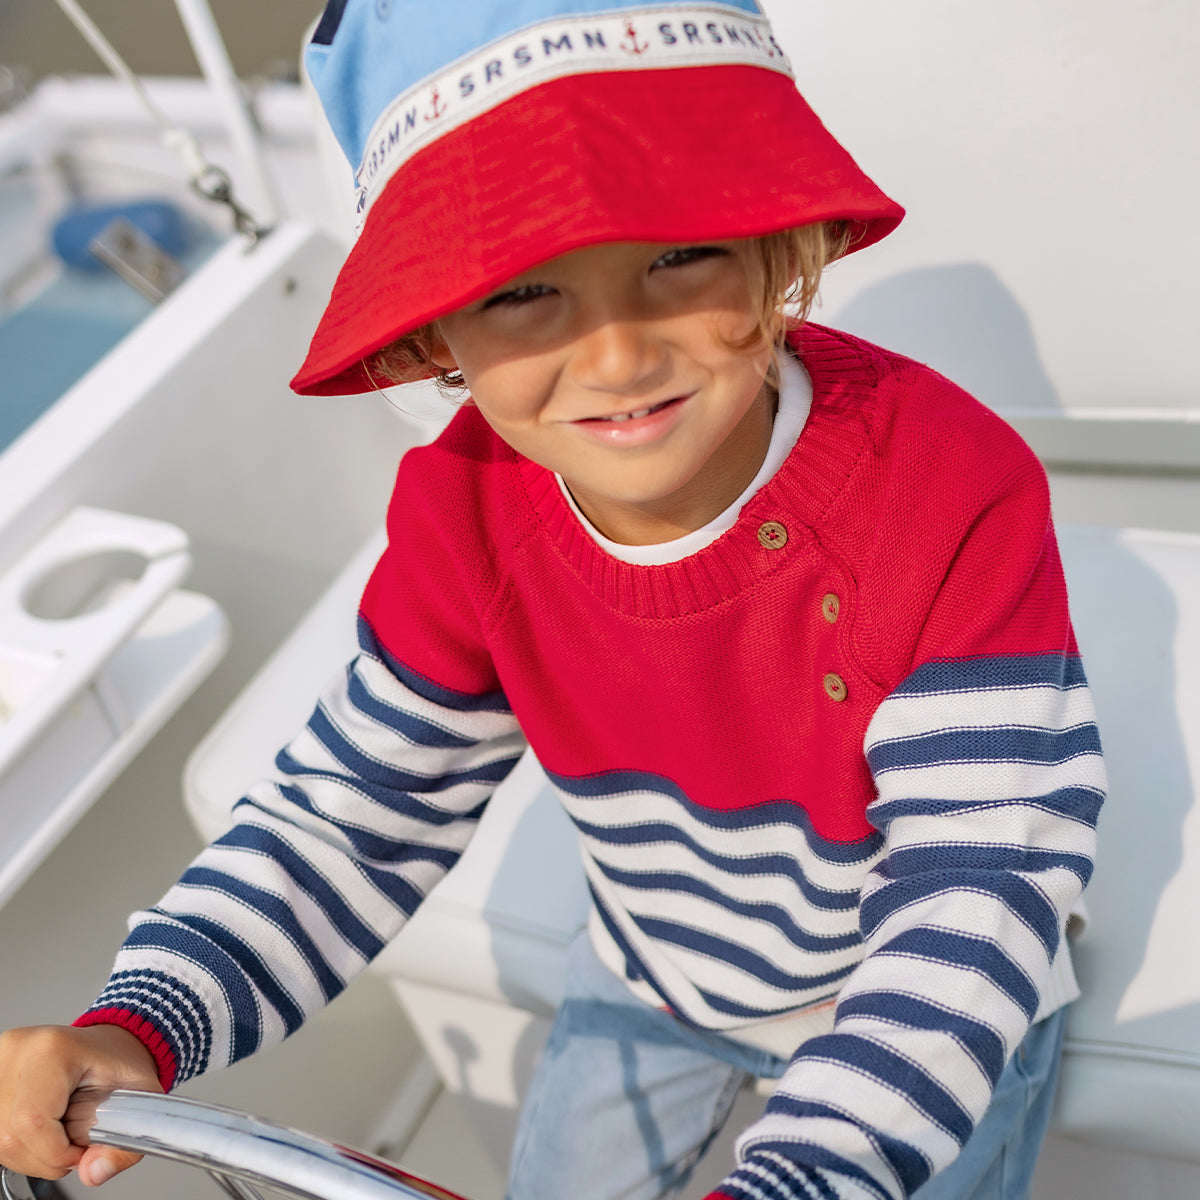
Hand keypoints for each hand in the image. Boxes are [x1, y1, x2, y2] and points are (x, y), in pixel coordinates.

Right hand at [0, 1024, 162, 1186]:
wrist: (105, 1045)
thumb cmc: (118, 1063)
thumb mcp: (140, 1095)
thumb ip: (123, 1142)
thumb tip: (93, 1173)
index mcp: (52, 1049)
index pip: (33, 1121)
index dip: (57, 1152)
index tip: (83, 1152)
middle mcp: (15, 1053)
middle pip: (13, 1138)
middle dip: (48, 1157)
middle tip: (77, 1143)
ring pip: (1, 1144)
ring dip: (33, 1155)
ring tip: (62, 1132)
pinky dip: (22, 1146)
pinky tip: (44, 1130)